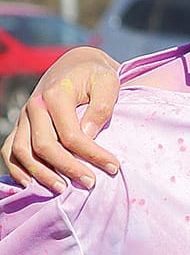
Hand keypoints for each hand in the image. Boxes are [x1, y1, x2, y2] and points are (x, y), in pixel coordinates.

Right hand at [3, 47, 122, 191]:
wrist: (76, 64)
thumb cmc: (95, 75)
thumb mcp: (108, 82)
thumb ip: (102, 106)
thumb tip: (90, 133)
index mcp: (56, 96)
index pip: (71, 134)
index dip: (92, 155)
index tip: (113, 167)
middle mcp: (35, 106)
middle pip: (44, 146)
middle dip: (67, 168)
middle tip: (90, 183)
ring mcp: (24, 117)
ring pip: (21, 150)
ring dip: (40, 173)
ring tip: (62, 190)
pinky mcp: (21, 125)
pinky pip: (8, 150)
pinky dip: (16, 168)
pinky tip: (31, 184)